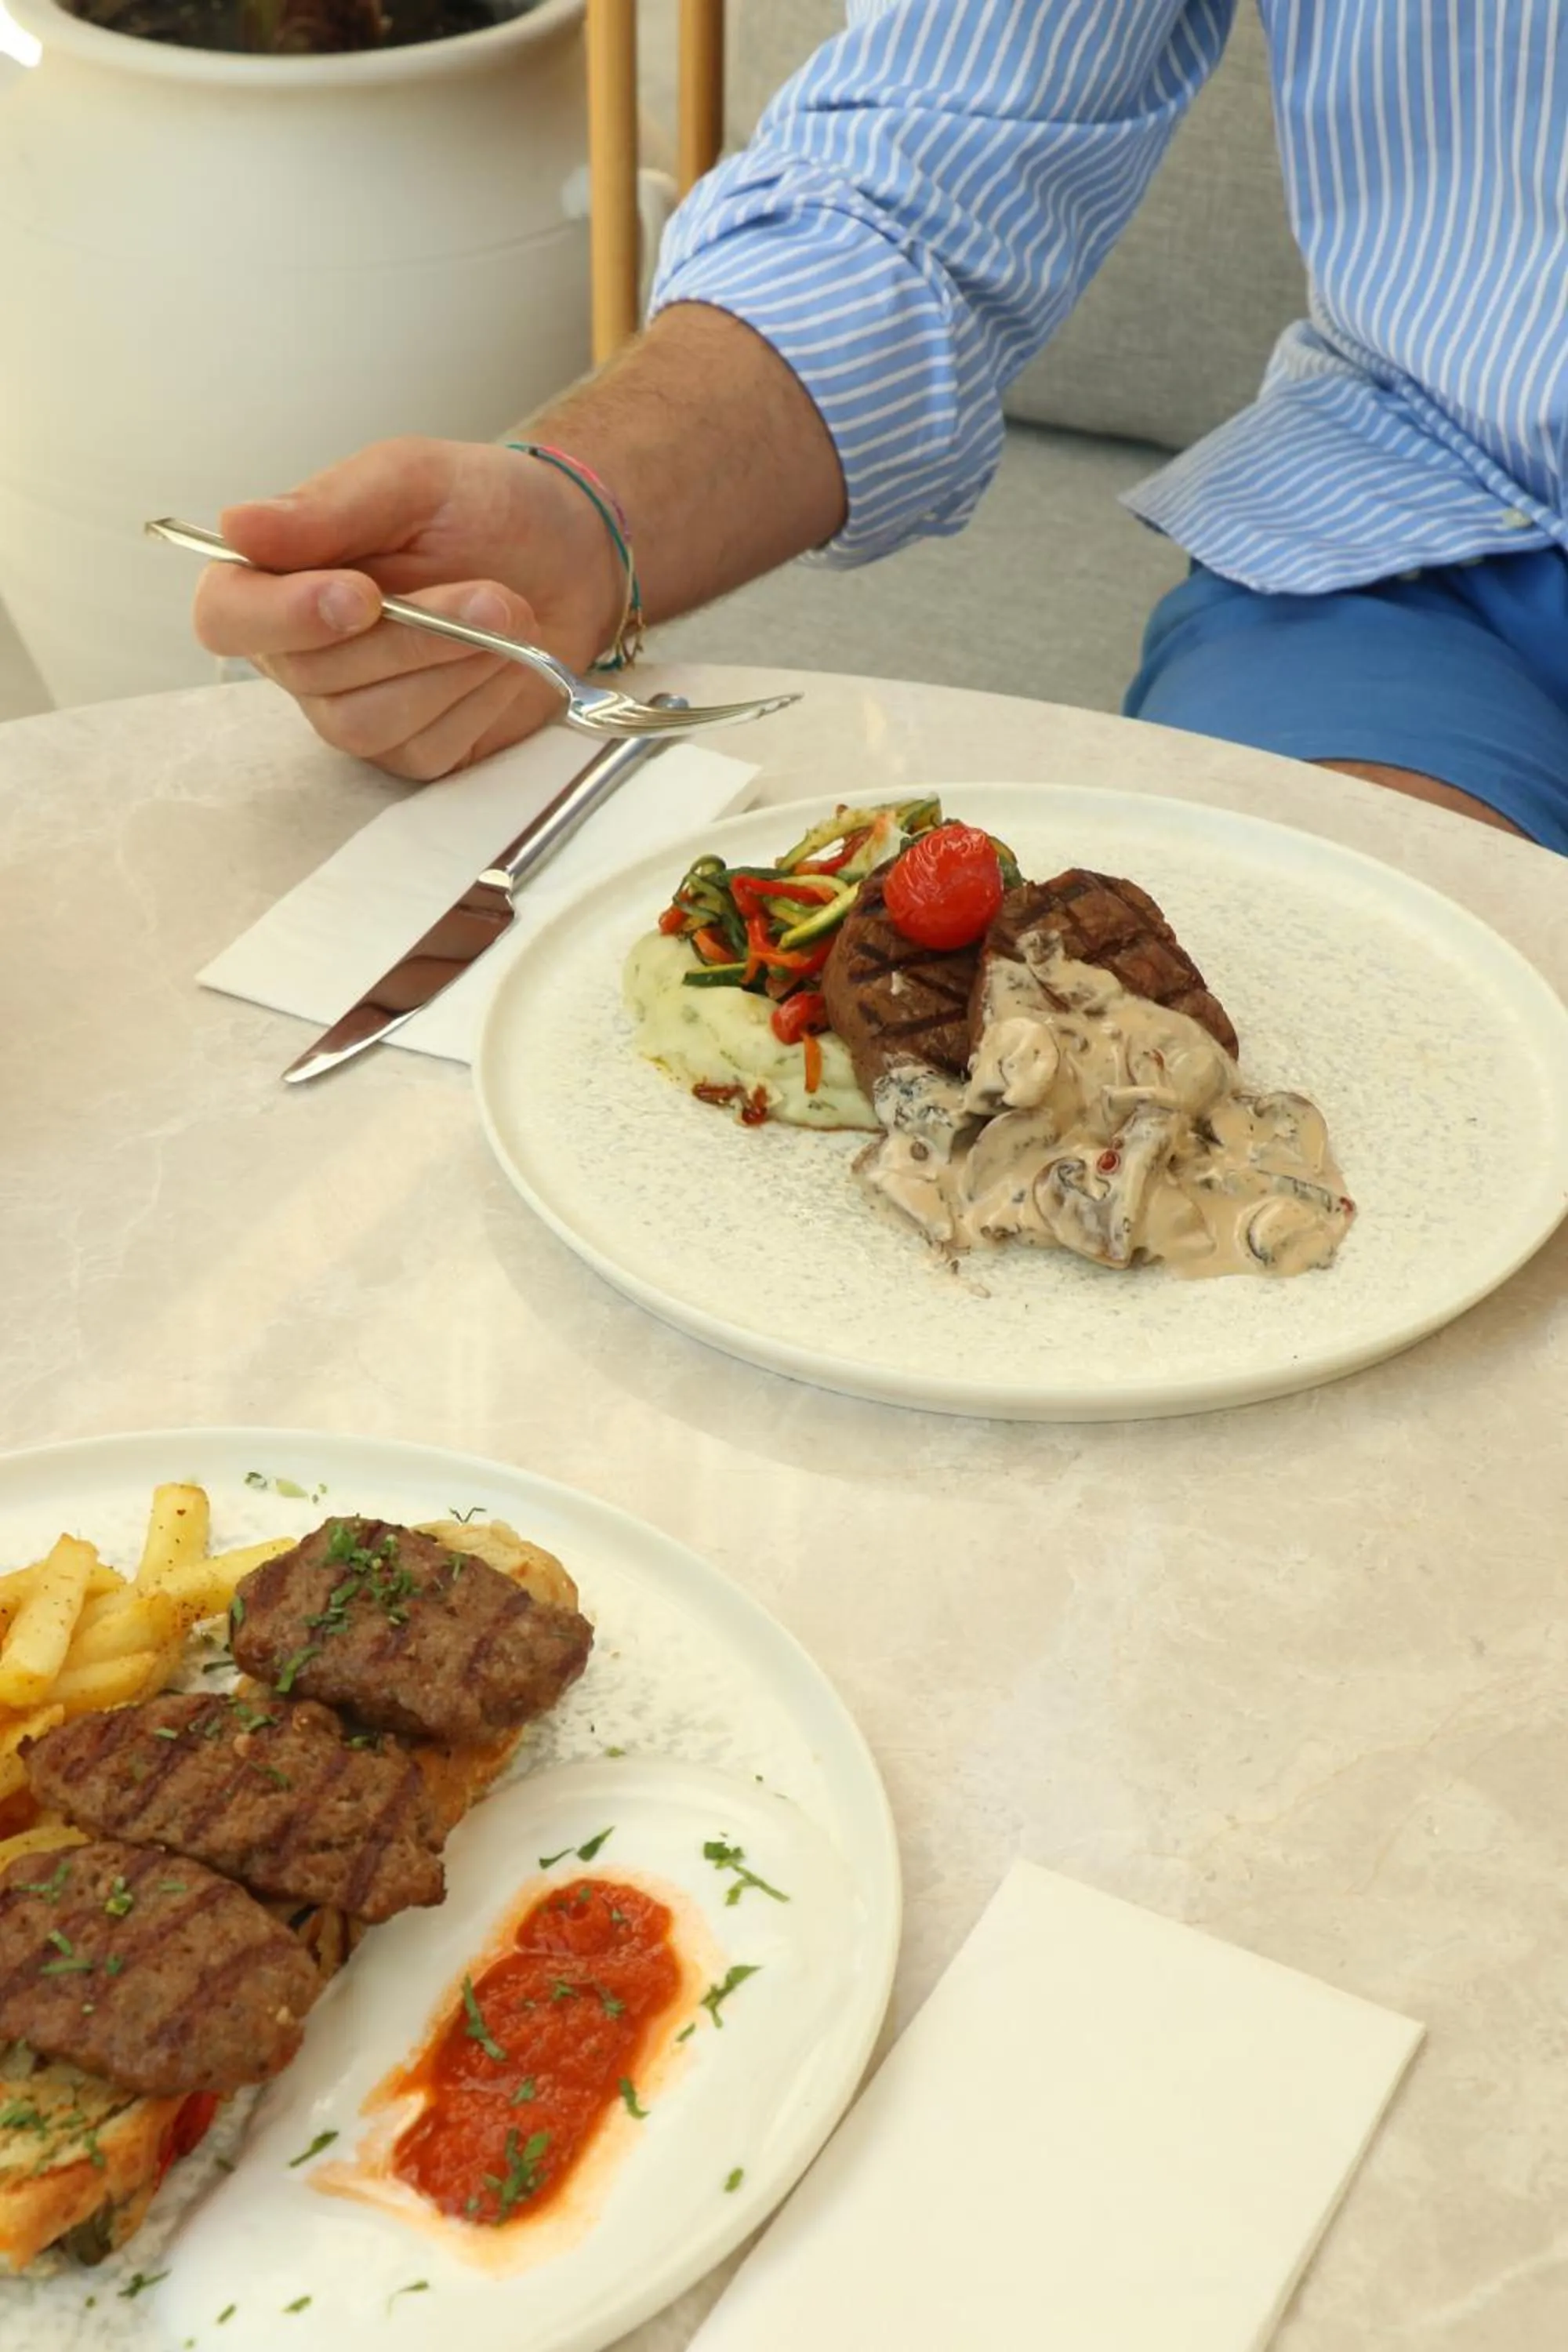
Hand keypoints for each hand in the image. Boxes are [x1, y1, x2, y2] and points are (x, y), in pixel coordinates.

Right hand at [193, 437, 626, 779]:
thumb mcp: (412, 478)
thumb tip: (238, 527)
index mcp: (278, 577)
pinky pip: (425, 747)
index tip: (361, 595)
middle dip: (411, 637)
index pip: (226, 617)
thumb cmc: (482, 508)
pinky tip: (506, 659)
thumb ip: (328, 505)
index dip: (282, 618)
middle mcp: (302, 653)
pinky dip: (477, 700)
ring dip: (449, 669)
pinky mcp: (412, 749)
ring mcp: (354, 709)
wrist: (571, 557)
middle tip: (489, 595)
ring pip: (366, 723)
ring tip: (508, 615)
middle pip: (311, 676)